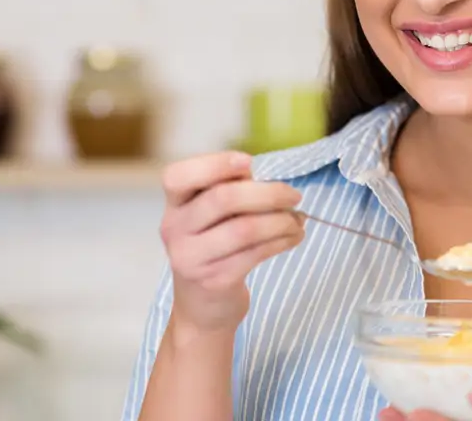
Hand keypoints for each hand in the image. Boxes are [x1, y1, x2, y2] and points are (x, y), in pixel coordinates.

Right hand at [159, 151, 304, 334]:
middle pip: (223, 198)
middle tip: (294, 196)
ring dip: (281, 220)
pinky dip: (282, 241)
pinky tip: (294, 236)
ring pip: (245, 228)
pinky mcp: (215, 280)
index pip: (178, 177)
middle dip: (268, 193)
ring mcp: (192, 258)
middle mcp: (175, 230)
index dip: (214, 164)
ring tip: (298, 220)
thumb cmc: (214, 249)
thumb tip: (262, 177)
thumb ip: (228, 191)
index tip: (249, 162)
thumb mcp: (209, 218)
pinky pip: (256, 253)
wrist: (202, 308)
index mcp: (174, 206)